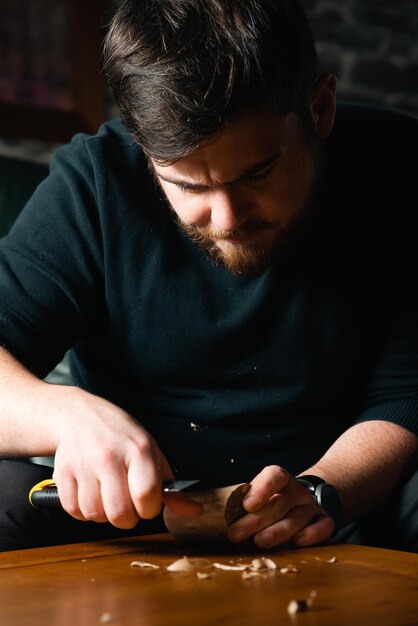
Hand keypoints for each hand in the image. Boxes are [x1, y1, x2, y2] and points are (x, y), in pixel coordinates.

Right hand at [51, 386, 201, 527]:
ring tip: (105, 492)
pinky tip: (89, 490)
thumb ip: (170, 487)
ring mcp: (84, 464)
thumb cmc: (120, 436)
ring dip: (102, 512)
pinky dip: (82, 509)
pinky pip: (74, 511)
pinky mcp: (63, 472)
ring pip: (95, 515)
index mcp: (139, 450)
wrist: (79, 415)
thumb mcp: (151, 452)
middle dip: (126, 517)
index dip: (149, 508)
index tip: (145, 502)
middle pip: (120, 514)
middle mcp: (110, 456)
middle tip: (125, 500)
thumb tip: (195, 510)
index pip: (147, 497)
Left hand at [226, 465, 334, 548]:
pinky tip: (297, 542)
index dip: (261, 488)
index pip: (274, 476)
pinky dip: (311, 535)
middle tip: (234, 534)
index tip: (246, 505)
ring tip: (259, 542)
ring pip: (296, 518)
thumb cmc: (276, 499)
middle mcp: (297, 491)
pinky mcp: (325, 521)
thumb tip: (211, 512)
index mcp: (281, 479)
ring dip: (277, 531)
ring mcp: (312, 507)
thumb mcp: (261, 494)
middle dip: (255, 520)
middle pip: (278, 504)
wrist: (309, 500)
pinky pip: (322, 527)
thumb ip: (244, 501)